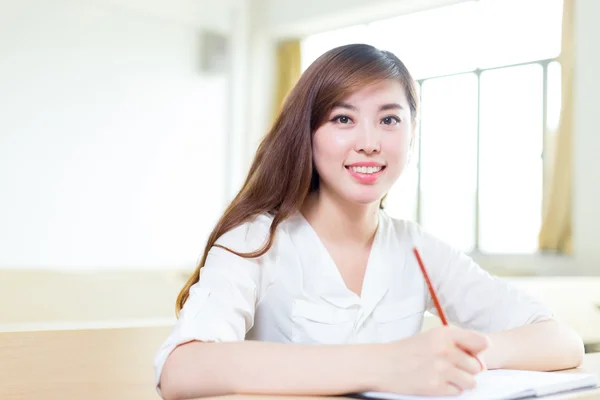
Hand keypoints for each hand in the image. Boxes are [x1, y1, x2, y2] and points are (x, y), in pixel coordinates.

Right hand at [369, 326, 489, 395]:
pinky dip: (449, 390)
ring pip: (470, 382)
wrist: (382, 364)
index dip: (480, 351)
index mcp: (445, 334)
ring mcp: (441, 369)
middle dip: (467, 369)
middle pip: (477, 366)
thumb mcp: (431, 337)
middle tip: (450, 367)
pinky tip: (436, 382)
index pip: (481, 342)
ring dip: (461, 382)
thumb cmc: (406, 351)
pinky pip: (457, 392)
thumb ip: (456, 342)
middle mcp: (445, 350)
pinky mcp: (435, 386)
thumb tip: (481, 356)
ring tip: (444, 376)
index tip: (473, 354)